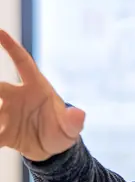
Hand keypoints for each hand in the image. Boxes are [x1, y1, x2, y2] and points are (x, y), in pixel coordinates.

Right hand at [0, 30, 84, 161]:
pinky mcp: (2, 132)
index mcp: (36, 88)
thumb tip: (79, 114)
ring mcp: (7, 113)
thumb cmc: (63, 130)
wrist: (53, 150)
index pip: (23, 63)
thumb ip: (74, 121)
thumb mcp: (71, 128)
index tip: (0, 31)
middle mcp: (17, 97)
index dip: (12, 48)